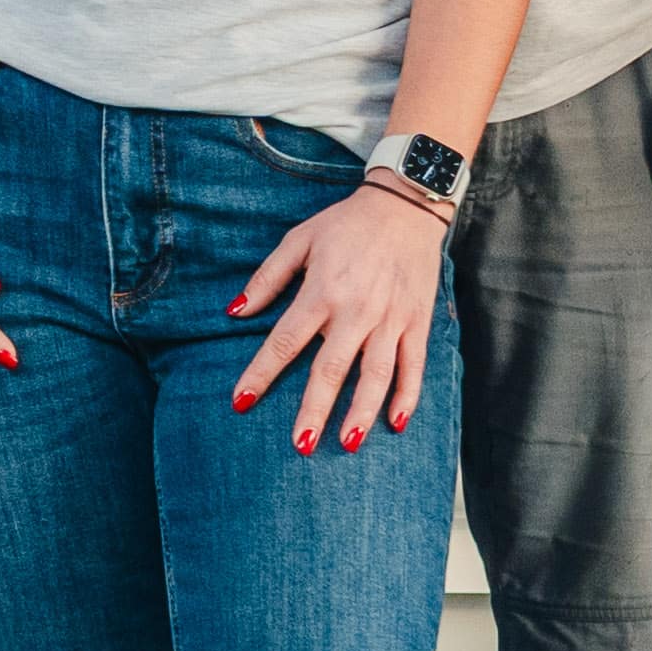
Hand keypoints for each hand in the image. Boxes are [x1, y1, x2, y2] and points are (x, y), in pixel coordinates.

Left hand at [229, 180, 452, 454]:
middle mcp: (357, 310)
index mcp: (323, 291)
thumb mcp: (299, 240)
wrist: (405, 206)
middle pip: (332, 368)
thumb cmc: (346, 224)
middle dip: (315, 409)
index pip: (286, 340)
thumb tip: (234, 312)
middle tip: (300, 444)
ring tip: (347, 444)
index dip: (261, 373)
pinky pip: (414, 365)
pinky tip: (396, 423)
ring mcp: (391, 319)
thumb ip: (267, 278)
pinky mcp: (417, 322)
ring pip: (376, 374)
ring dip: (362, 411)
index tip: (241, 401)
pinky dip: (407, 395)